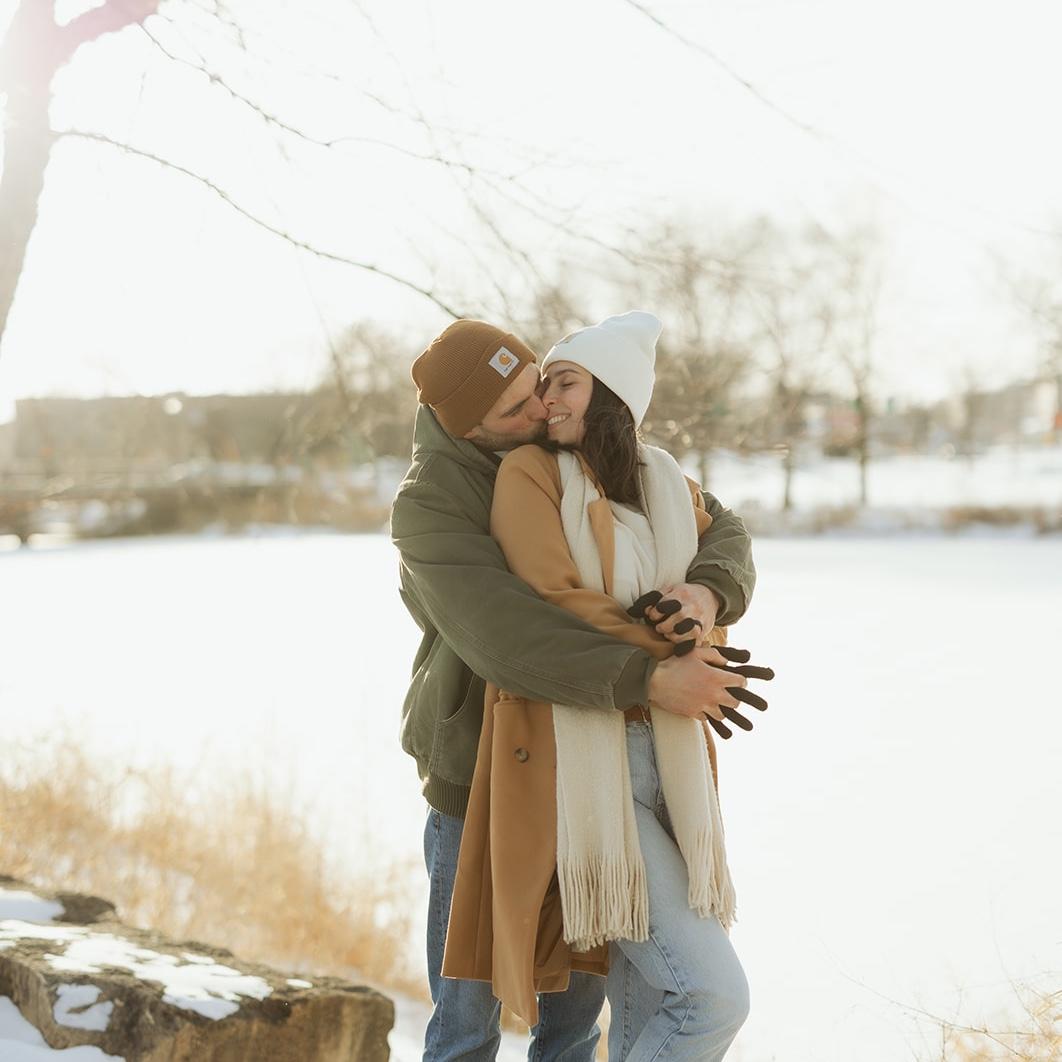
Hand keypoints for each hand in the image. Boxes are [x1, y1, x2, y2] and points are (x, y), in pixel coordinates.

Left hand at [644, 583, 719, 643]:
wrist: (710, 596)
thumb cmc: (685, 595)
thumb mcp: (671, 589)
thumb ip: (656, 598)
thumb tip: (642, 611)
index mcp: (681, 594)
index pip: (665, 605)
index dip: (655, 613)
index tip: (653, 616)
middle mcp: (692, 606)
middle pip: (678, 617)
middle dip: (664, 626)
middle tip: (660, 628)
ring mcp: (699, 619)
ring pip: (688, 631)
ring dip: (674, 636)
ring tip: (669, 635)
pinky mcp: (704, 630)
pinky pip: (695, 641)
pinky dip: (685, 646)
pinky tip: (677, 646)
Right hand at [645, 644, 774, 739]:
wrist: (656, 681)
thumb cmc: (675, 664)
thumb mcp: (695, 653)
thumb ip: (713, 654)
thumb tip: (725, 661)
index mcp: (716, 678)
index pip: (740, 682)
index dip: (741, 681)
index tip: (738, 681)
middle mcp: (713, 694)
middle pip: (735, 703)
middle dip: (734, 698)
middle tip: (728, 694)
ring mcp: (704, 706)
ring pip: (722, 715)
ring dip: (721, 709)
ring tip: (715, 703)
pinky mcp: (693, 713)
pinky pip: (706, 718)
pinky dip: (705, 713)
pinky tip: (700, 706)